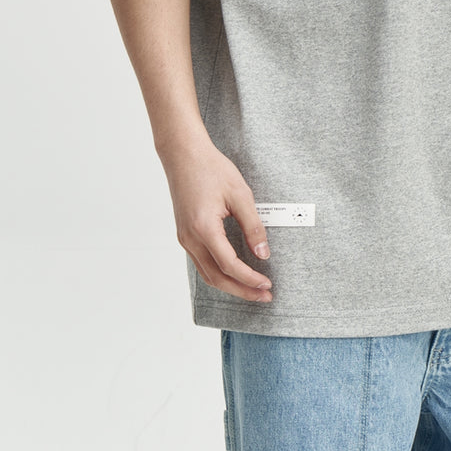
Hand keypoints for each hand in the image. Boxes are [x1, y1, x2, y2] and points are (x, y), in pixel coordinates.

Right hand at [161, 137, 274, 302]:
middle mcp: (190, 238)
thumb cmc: (211, 169)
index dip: (250, 279)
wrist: (183, 154)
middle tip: (264, 296)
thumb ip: (253, 226)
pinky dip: (219, 273)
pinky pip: (201, 262)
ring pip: (207, 274)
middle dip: (241, 291)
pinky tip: (234, 273)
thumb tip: (263, 253)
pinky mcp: (184, 234)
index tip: (267, 285)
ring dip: (230, 285)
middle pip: (216, 278)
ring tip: (252, 289)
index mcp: (203, 229)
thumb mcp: (240, 194)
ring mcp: (184, 238)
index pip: (229, 266)